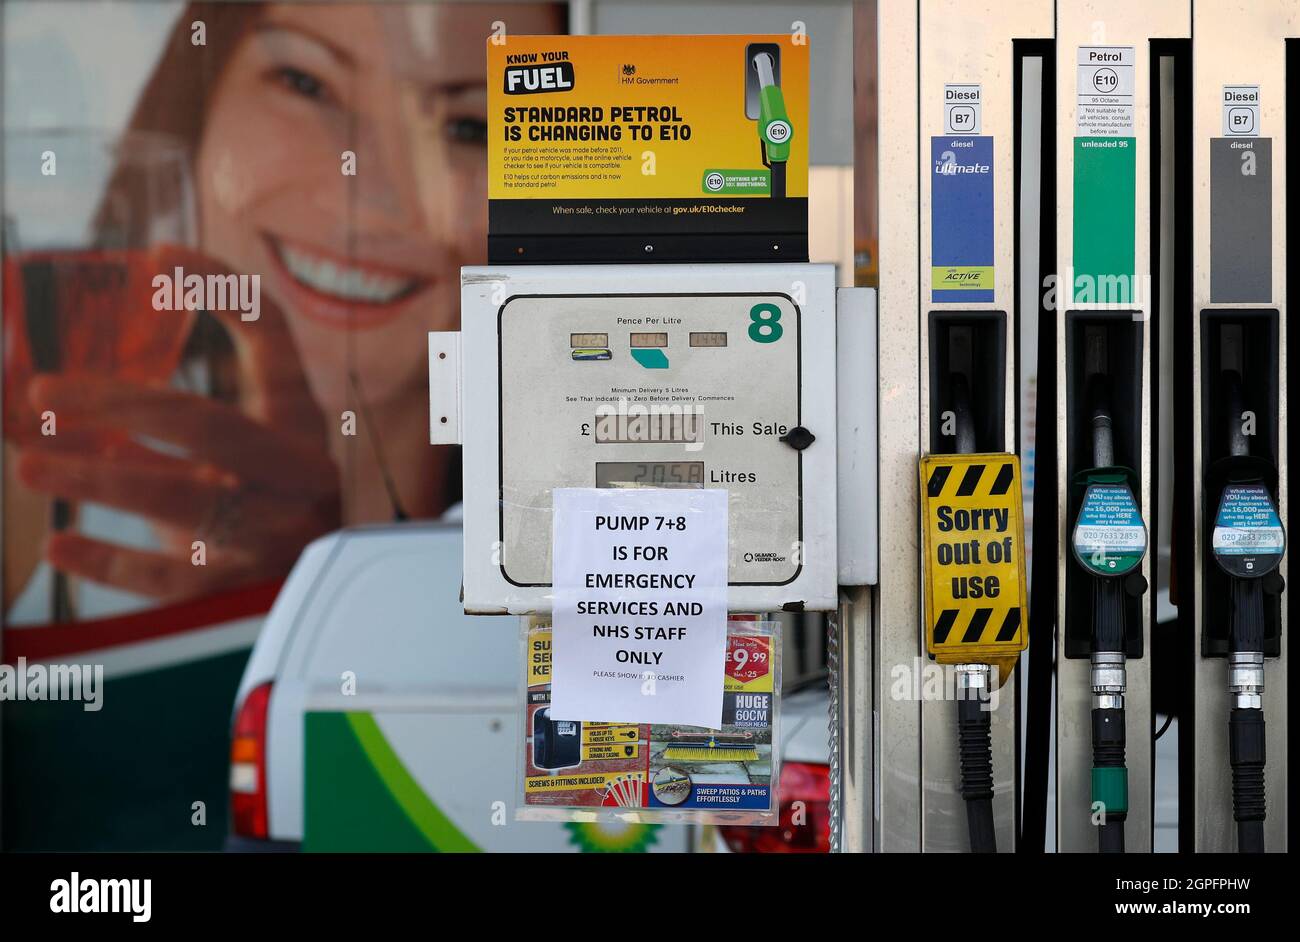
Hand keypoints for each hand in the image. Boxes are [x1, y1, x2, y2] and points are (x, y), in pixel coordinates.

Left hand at [14, 249, 339, 601]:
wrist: (322, 593)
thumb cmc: (264, 507)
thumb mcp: (242, 452)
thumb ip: (175, 422)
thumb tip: (62, 394)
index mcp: (298, 421)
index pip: (272, 335)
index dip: (223, 288)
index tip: (160, 254)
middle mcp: (295, 471)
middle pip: (207, 424)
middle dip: (120, 405)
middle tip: (44, 391)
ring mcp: (272, 530)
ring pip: (184, 500)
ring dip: (101, 480)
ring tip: (29, 467)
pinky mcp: (243, 587)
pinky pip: (170, 576)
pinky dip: (111, 561)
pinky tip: (62, 545)